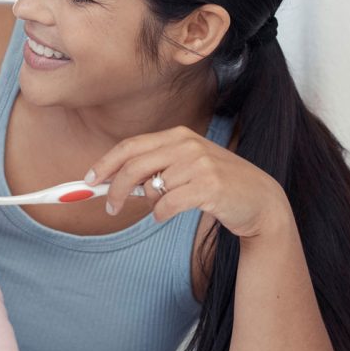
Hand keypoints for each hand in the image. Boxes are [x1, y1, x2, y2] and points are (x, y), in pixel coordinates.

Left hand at [86, 125, 289, 238]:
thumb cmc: (217, 185)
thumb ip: (155, 170)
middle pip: (134, 166)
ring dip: (151, 204)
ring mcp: (199, 164)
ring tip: (166, 206)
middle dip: (114, 189)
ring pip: (151, 189)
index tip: (88, 180)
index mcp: (178, 135)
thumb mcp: (185, 168)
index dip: (105, 163)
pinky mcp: (208, 186)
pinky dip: (161, 214)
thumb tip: (115, 184)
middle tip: (110, 208)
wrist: (261, 200)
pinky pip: (166, 205)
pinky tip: (170, 214)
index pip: (131, 146)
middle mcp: (187, 145)